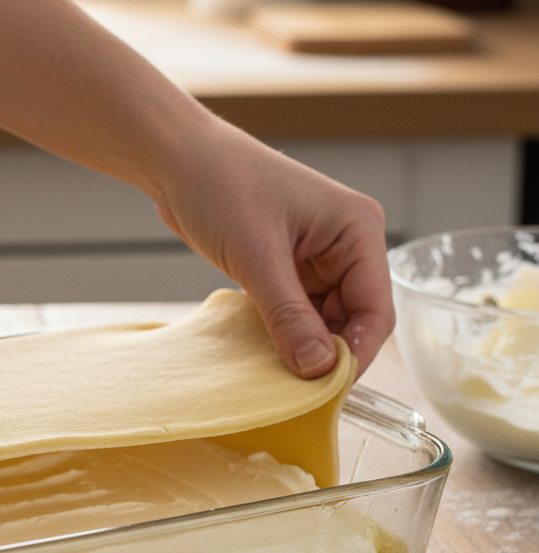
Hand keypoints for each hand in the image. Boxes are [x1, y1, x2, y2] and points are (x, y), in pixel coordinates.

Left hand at [151, 113, 393, 378]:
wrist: (178, 161)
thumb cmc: (221, 186)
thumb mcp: (256, 256)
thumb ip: (288, 315)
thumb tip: (318, 369)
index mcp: (358, 230)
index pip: (375, 310)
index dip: (354, 354)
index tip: (325, 390)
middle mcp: (347, 246)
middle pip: (352, 321)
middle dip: (326, 355)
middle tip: (296, 392)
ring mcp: (317, 259)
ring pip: (322, 322)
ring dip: (302, 349)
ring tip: (276, 376)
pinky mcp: (288, 268)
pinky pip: (296, 314)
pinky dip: (282, 336)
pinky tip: (262, 354)